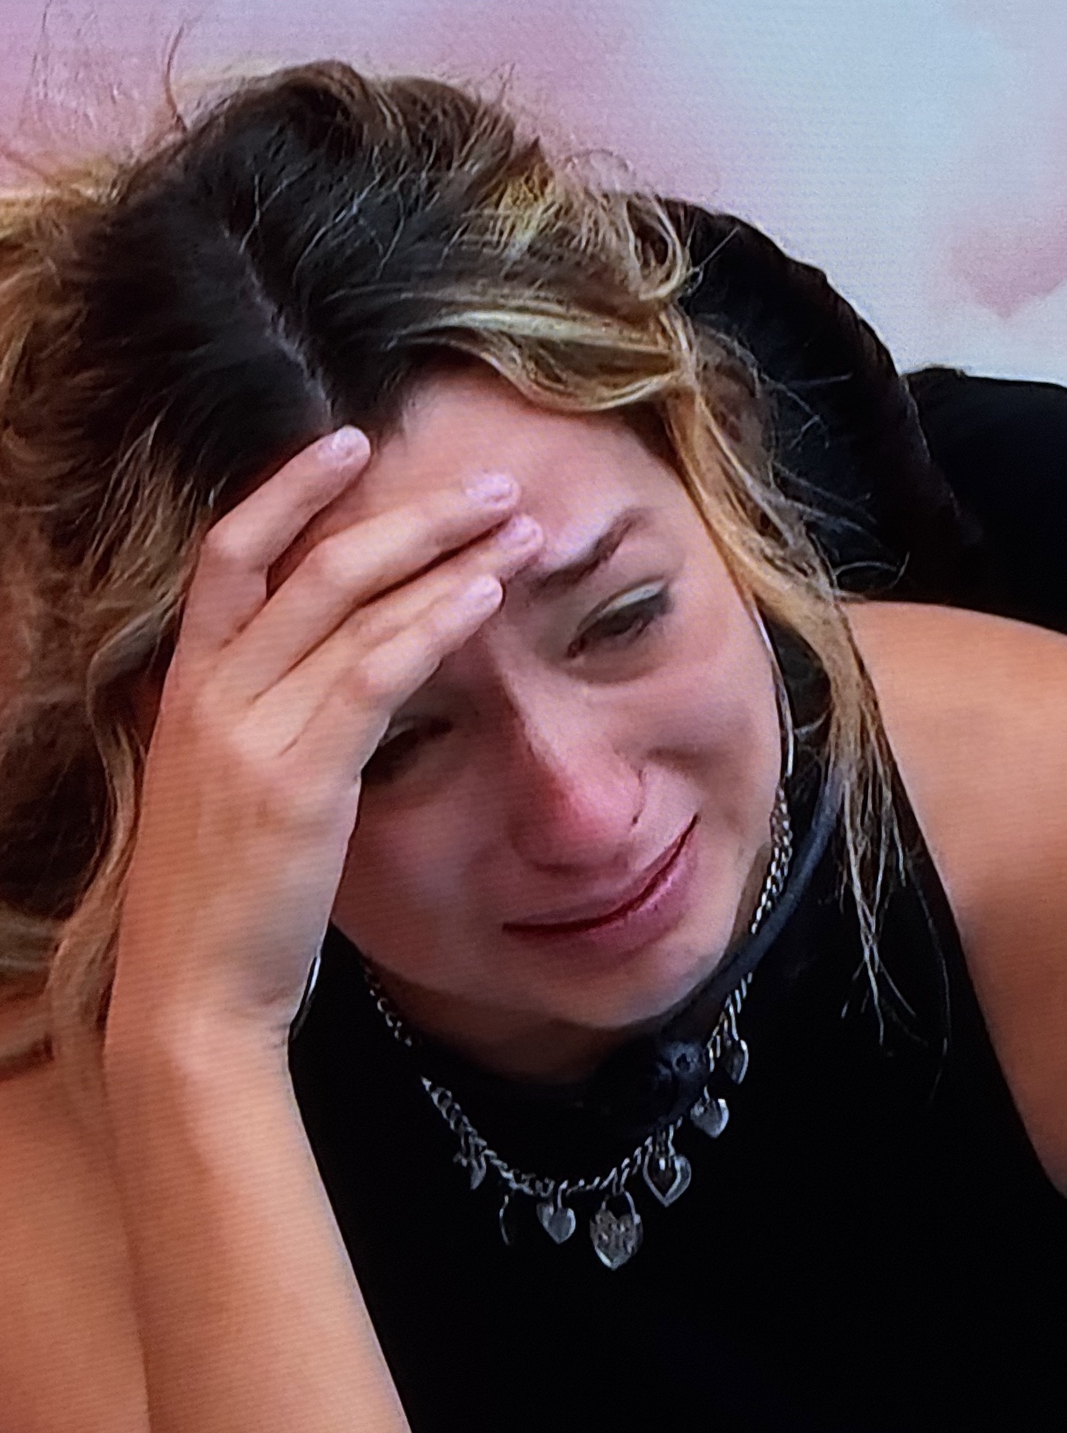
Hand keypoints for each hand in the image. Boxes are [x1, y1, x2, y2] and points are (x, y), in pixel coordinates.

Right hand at [109, 428, 540, 1047]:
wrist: (189, 992)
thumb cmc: (217, 903)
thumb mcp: (219, 791)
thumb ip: (258, 722)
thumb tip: (327, 675)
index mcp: (184, 689)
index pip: (229, 554)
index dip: (289, 488)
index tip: (351, 441)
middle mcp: (209, 693)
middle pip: (313, 562)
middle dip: (408, 513)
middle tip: (491, 484)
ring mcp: (250, 731)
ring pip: (351, 603)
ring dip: (444, 554)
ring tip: (517, 524)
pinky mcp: (298, 775)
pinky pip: (377, 671)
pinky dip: (437, 623)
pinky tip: (488, 595)